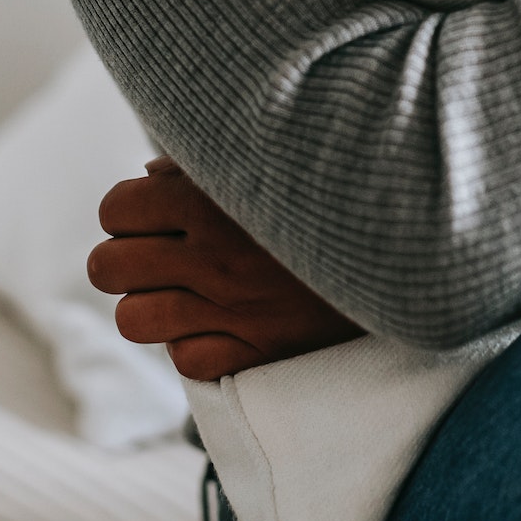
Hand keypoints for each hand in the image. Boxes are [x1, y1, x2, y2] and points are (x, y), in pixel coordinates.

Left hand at [88, 155, 364, 379]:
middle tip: (160, 257)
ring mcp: (235, 310)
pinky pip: (185, 360)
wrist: (414, 252)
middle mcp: (217, 256)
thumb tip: (146, 177)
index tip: (151, 215)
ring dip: (152, 306)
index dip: (126, 212)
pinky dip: (196, 344)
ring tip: (185, 293)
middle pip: (106, 268)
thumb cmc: (334, 194)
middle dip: (125, 260)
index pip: (116, 207)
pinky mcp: (257, 355)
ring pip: (133, 320)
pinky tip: (224, 322)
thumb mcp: (273, 160)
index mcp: (215, 199)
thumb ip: (205, 165)